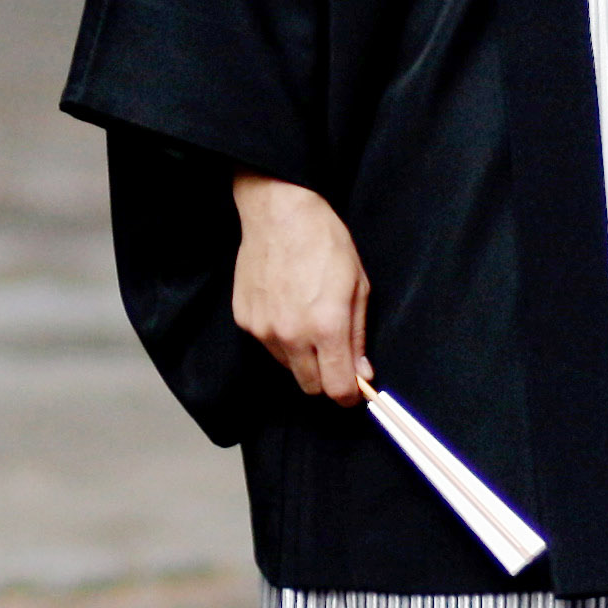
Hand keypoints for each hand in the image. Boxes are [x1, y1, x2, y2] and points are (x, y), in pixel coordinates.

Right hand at [227, 172, 373, 403]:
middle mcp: (292, 336)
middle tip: (333, 354)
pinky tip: (285, 306)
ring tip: (306, 319)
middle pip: (310, 386)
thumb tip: (362, 372)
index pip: (336, 389)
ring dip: (301, 356)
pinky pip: (267, 345)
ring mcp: (264, 330)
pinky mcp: (245, 320)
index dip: (349, 394)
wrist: (280, 213)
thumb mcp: (358, 286)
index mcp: (327, 328)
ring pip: (287, 366)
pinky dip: (279, 337)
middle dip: (326, 377)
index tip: (353, 389)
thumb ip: (358, 335)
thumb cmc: (325, 243)